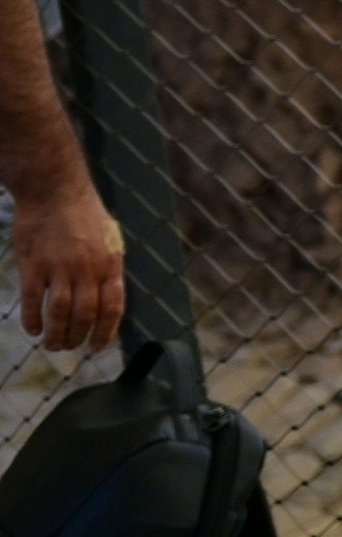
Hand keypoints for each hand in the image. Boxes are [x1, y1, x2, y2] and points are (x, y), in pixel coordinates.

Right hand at [13, 177, 122, 356]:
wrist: (55, 189)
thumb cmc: (84, 213)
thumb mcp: (109, 239)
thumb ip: (107, 267)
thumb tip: (107, 297)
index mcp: (110, 263)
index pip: (113, 307)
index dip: (106, 331)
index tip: (97, 347)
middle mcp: (88, 269)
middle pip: (86, 315)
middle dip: (78, 337)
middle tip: (69, 347)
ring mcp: (60, 267)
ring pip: (60, 312)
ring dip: (57, 334)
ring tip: (53, 344)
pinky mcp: (33, 265)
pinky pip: (33, 300)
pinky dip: (33, 319)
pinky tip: (32, 329)